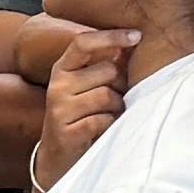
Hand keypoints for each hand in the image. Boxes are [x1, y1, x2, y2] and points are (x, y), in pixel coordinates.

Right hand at [32, 27, 125, 190]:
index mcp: (63, 69)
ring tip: (106, 116)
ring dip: (116, 108)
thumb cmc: (81, 116)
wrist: (57, 157)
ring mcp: (60, 109)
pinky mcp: (67, 132)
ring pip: (108, 96)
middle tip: (114, 100)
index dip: (110, 36)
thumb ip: (106, 65)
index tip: (136, 35)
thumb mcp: (86, 87)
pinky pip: (103, 120)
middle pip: (107, 71)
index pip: (83, 42)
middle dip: (120, 85)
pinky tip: (101, 130)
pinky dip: (109, 125)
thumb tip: (134, 39)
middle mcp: (58, 85)